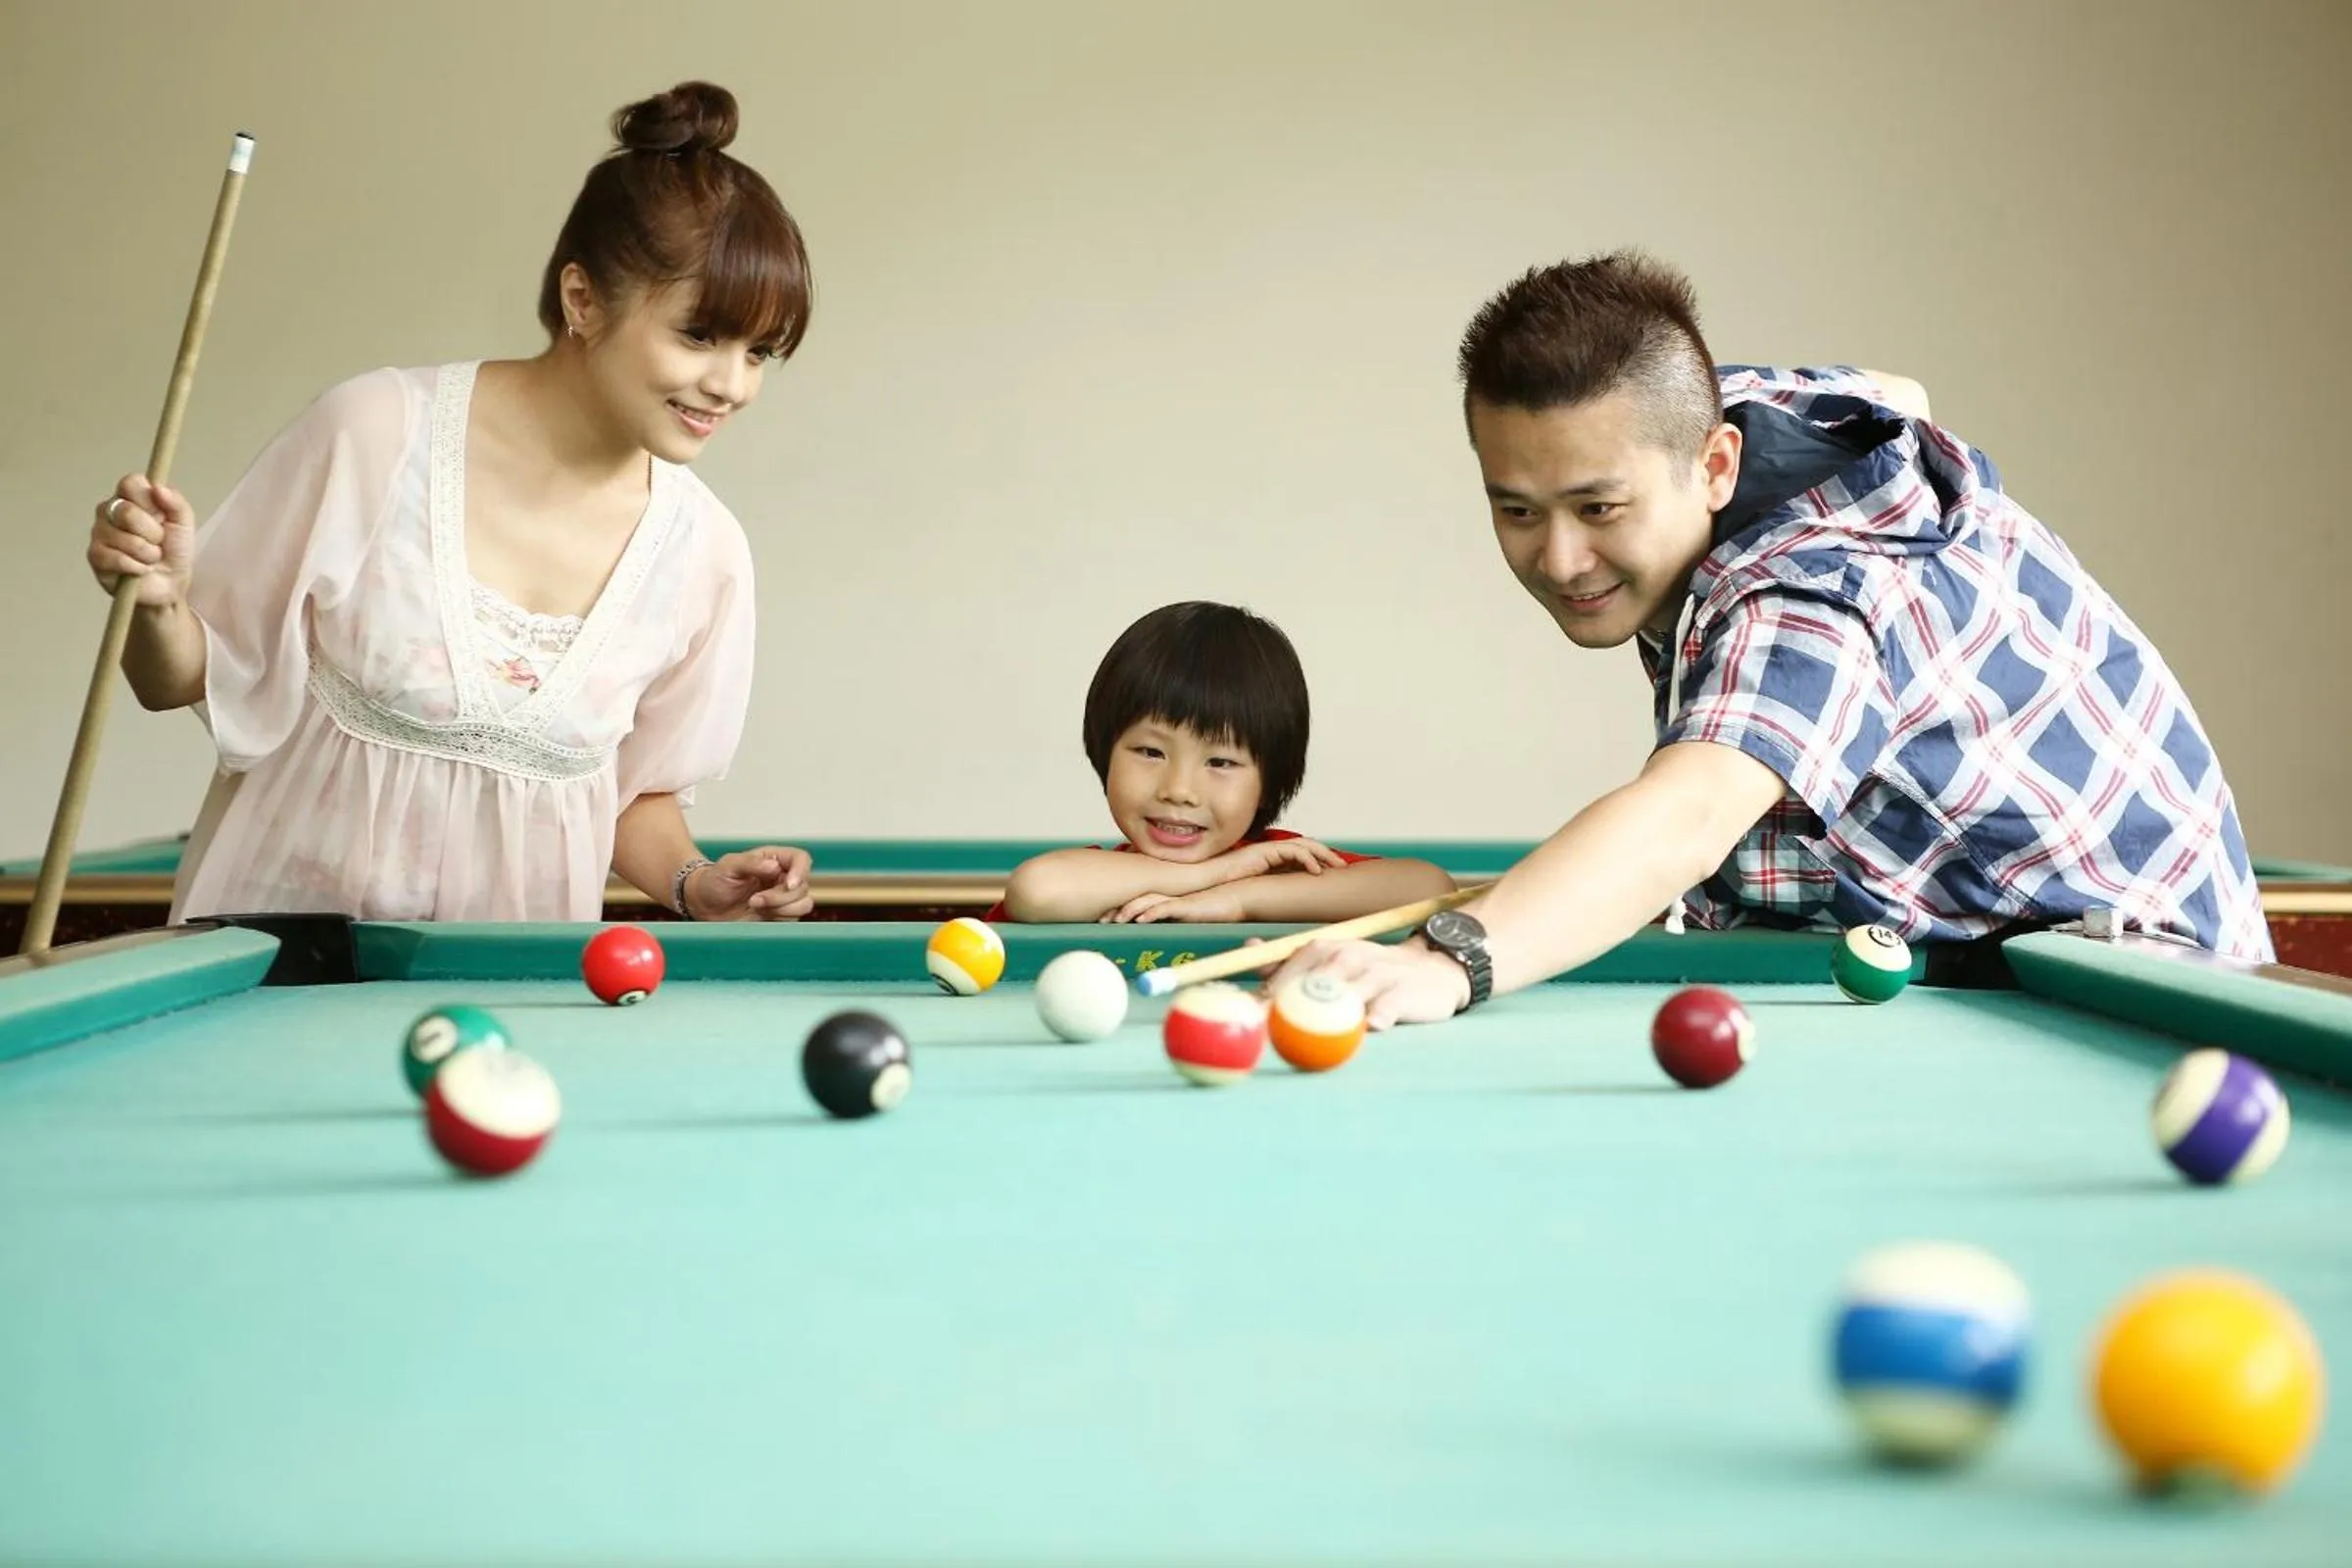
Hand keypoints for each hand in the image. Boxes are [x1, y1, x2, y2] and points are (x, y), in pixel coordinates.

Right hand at [88, 476, 194, 606]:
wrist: (170, 583)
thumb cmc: (174, 550)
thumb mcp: (184, 524)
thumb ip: (176, 503)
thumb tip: (158, 488)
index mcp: (130, 497)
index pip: (130, 482)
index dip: (149, 501)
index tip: (161, 515)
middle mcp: (109, 510)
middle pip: (127, 512)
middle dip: (153, 533)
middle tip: (158, 541)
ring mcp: (99, 533)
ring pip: (125, 538)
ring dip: (148, 553)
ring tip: (150, 557)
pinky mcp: (95, 556)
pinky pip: (118, 559)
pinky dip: (138, 567)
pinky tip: (140, 569)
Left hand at [687, 845, 813, 920]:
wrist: (703, 905)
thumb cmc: (713, 881)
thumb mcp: (728, 865)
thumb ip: (750, 863)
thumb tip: (774, 866)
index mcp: (774, 859)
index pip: (801, 859)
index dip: (800, 872)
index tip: (788, 884)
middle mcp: (782, 877)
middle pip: (803, 886)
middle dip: (780, 897)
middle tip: (754, 900)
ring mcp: (782, 898)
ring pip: (803, 904)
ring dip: (781, 909)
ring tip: (755, 906)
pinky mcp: (779, 915)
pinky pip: (793, 919)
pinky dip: (779, 919)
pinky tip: (759, 915)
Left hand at [1102, 886, 1245, 923]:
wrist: (1236, 900)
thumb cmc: (1211, 910)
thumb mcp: (1185, 917)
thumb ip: (1170, 920)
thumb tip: (1152, 932)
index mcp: (1164, 899)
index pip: (1136, 902)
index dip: (1118, 909)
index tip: (1102, 919)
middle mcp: (1167, 897)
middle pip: (1136, 900)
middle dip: (1116, 910)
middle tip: (1100, 921)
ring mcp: (1177, 900)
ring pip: (1147, 902)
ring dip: (1130, 910)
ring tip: (1115, 920)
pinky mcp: (1187, 906)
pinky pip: (1167, 907)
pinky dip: (1152, 913)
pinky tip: (1140, 920)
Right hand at [1211, 836, 1346, 882]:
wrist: (1205, 880)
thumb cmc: (1224, 887)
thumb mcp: (1255, 889)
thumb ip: (1271, 891)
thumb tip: (1287, 903)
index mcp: (1270, 859)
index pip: (1300, 854)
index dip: (1318, 860)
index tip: (1332, 871)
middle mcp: (1271, 851)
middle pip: (1306, 846)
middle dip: (1326, 854)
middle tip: (1343, 866)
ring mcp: (1268, 849)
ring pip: (1304, 845)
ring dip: (1323, 854)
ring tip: (1336, 865)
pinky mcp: (1264, 851)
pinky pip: (1292, 851)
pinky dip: (1307, 859)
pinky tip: (1316, 871)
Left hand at [1265, 937, 1469, 1030]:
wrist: (1433, 968)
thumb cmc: (1371, 971)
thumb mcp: (1331, 960)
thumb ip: (1290, 961)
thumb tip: (1248, 948)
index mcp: (1323, 949)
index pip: (1286, 972)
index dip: (1264, 998)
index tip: (1245, 1021)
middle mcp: (1346, 957)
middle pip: (1309, 985)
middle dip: (1285, 1010)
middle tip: (1267, 1035)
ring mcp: (1375, 974)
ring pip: (1345, 996)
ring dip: (1326, 1017)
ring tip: (1310, 1036)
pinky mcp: (1402, 992)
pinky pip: (1385, 1007)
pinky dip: (1376, 1017)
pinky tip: (1368, 1028)